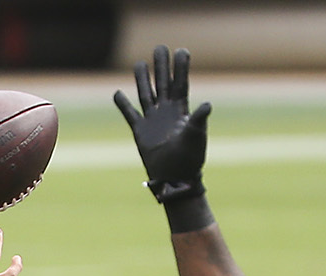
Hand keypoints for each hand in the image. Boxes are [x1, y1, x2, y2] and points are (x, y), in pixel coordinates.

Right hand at [112, 45, 209, 204]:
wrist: (175, 178)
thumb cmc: (189, 159)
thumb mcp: (195, 136)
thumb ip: (199, 119)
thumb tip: (208, 105)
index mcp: (181, 110)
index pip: (180, 82)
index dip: (181, 67)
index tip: (181, 51)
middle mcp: (166, 111)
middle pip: (163, 83)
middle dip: (161, 66)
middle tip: (160, 47)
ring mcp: (153, 120)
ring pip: (146, 94)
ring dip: (143, 79)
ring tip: (140, 63)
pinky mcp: (140, 132)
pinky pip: (130, 114)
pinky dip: (123, 105)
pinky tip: (117, 93)